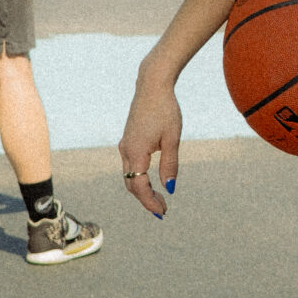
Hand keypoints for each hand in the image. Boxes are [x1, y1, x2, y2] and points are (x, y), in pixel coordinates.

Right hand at [120, 67, 181, 216]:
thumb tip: (169, 188)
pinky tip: (151, 181)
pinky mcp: (128, 141)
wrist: (152, 86)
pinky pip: (130, 166)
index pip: (139, 186)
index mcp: (136, 152)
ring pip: (129, 176)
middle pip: (131, 185)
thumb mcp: (172, 139)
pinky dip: (139, 178)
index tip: (162, 211)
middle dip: (146, 199)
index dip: (150, 201)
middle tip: (163, 210)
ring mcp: (125, 145)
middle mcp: (126, 151)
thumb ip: (170, 164)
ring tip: (159, 198)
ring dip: (142, 190)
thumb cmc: (165, 110)